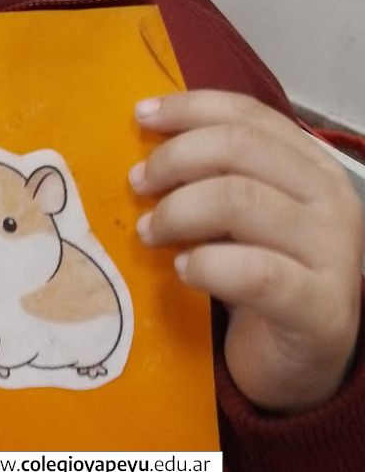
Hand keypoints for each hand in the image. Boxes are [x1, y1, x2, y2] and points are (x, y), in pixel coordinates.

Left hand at [129, 91, 363, 411]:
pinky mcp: (320, 306)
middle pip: (239, 147)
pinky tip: (182, 270)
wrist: (301, 363)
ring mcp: (333, 251)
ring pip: (240, 199)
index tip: (141, 116)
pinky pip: (254, 272)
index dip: (190, 108)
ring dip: (178, 210)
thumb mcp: (240, 212)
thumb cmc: (261, 275)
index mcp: (312, 164)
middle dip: (175, 158)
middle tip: (137, 184)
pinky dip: (206, 265)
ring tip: (149, 232)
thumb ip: (214, 172)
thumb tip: (147, 132)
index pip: (248, 113)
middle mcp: (330, 198)